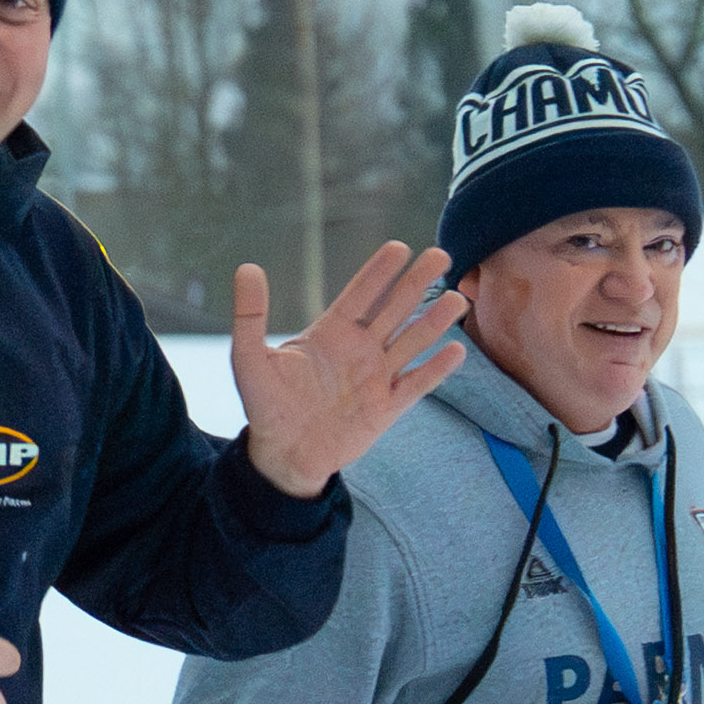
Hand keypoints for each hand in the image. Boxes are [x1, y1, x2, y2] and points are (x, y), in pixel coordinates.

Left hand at [234, 243, 470, 498]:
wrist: (283, 456)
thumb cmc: (265, 406)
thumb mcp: (249, 358)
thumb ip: (250, 315)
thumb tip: (246, 268)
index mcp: (332, 333)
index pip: (361, 294)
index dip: (379, 271)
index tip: (399, 247)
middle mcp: (360, 350)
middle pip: (395, 308)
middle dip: (417, 282)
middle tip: (441, 255)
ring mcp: (377, 378)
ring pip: (412, 342)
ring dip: (434, 321)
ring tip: (457, 299)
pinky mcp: (387, 408)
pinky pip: (417, 385)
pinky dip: (436, 369)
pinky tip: (456, 350)